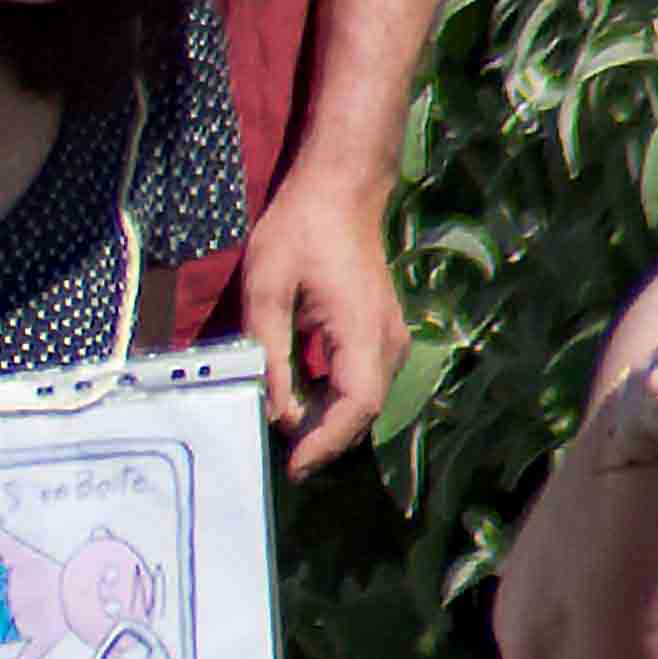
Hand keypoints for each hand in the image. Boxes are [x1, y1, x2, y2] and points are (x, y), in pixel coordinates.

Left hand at [245, 163, 411, 473]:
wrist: (340, 191)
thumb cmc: (300, 231)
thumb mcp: (267, 291)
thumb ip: (270, 352)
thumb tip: (273, 409)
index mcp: (362, 330)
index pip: (356, 405)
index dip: (326, 442)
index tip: (294, 467)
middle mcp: (387, 340)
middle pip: (363, 412)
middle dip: (323, 442)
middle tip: (280, 460)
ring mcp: (390, 338)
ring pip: (364, 401)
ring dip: (328, 425)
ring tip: (285, 440)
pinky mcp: (381, 335)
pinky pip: (363, 383)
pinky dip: (335, 404)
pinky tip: (300, 407)